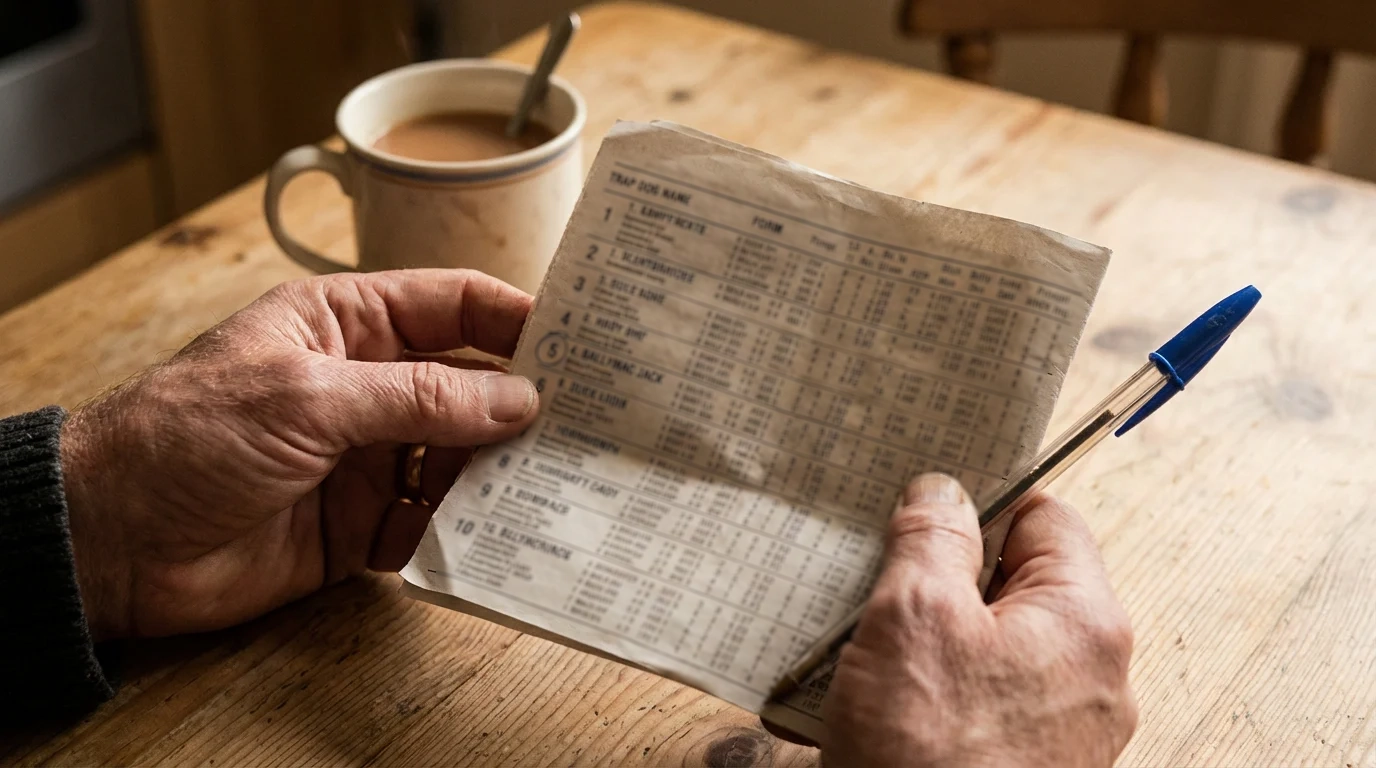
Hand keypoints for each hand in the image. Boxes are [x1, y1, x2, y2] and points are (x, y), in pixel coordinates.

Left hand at [60, 270, 540, 639]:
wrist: (116, 542)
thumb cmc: (190, 436)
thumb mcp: (310, 397)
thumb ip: (419, 397)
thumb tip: (518, 399)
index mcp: (348, 324)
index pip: (451, 306)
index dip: (515, 319)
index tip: (581, 343)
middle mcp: (367, 386)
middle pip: (468, 386)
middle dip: (523, 404)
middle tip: (592, 423)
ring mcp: (366, 456)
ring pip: (459, 458)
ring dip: (500, 472)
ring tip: (558, 484)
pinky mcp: (361, 524)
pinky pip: (431, 523)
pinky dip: (463, 531)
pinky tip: (499, 538)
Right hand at [821, 473, 1136, 767]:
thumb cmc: (927, 755)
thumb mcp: (913, 615)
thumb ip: (933, 538)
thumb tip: (945, 490)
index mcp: (1083, 621)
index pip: (1048, 519)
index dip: (984, 500)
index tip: (927, 499)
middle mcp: (1087, 676)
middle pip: (1012, 585)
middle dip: (938, 574)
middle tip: (876, 569)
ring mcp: (1055, 729)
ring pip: (983, 645)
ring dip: (919, 635)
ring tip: (854, 640)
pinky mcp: (1017, 764)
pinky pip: (971, 701)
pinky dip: (920, 690)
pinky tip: (862, 698)